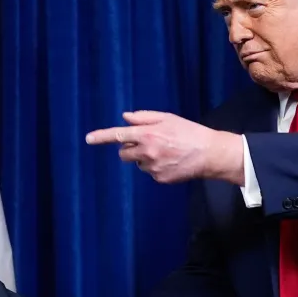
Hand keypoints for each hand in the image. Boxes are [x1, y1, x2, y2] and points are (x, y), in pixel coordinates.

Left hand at [85, 111, 243, 184]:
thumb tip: (125, 117)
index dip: (101, 136)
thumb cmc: (189, 132)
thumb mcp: (167, 118)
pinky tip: (171, 161)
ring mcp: (152, 167)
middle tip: (147, 143)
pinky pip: (150, 172)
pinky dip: (156, 167)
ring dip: (144, 158)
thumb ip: (144, 117)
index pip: (118, 135)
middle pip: (123, 153)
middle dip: (129, 148)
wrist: (209, 154)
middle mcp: (147, 151)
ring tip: (165, 152)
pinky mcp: (160, 178)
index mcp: (147, 134)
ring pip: (137, 163)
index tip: (88, 139)